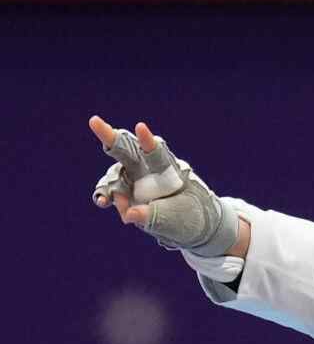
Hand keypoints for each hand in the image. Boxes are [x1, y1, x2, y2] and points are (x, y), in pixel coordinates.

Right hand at [89, 115, 241, 256]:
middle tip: (94, 121)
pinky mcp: (122, 192)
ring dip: (114, 192)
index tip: (140, 127)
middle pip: (126, 149)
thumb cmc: (189, 214)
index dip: (147, 141)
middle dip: (108, 135)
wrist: (186, 222)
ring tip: (127, 212)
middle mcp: (146, 168)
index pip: (156, 153)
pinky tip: (103, 202)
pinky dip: (103, 196)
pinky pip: (108, 191)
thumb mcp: (179, 218)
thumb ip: (156, 215)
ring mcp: (132, 179)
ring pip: (114, 174)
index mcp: (167, 169)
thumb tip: (129, 215)